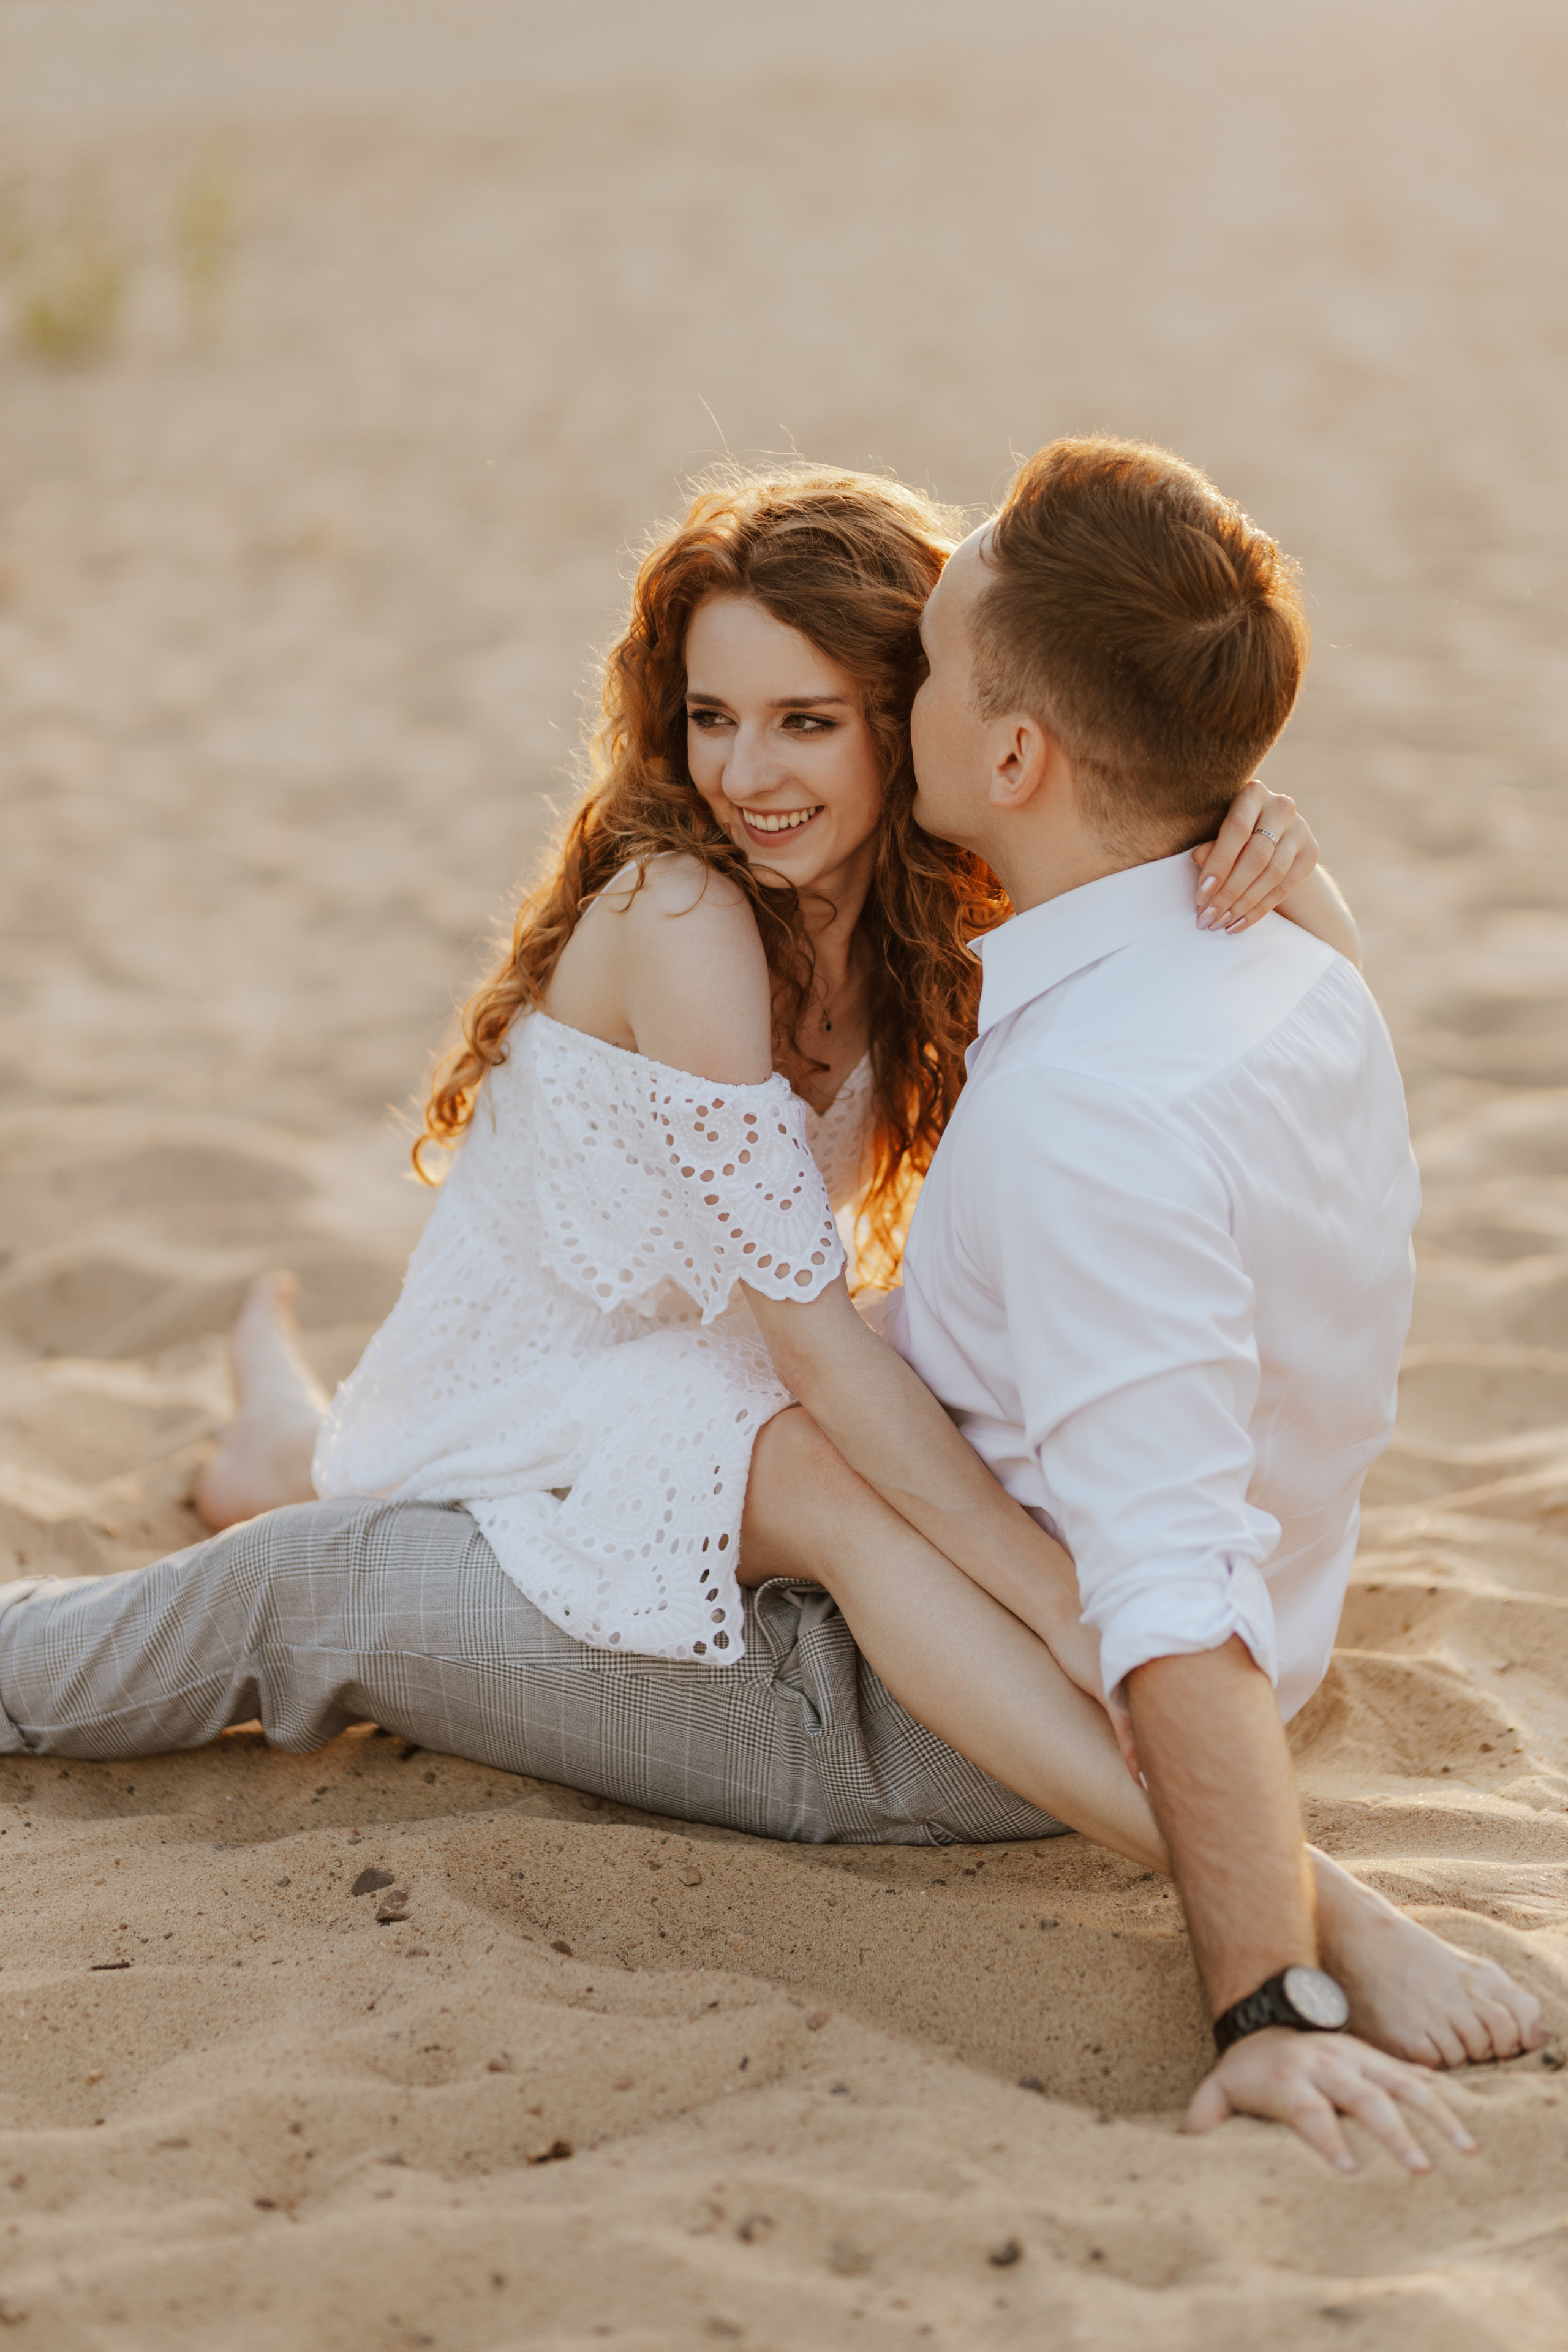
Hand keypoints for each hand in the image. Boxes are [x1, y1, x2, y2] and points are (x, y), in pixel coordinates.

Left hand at [1186, 2027, 1478, 2173]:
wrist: (1267, 2013)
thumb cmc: (1246, 2071)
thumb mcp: (1218, 2089)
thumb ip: (1205, 2120)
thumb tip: (1192, 2153)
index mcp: (1288, 2079)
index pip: (1308, 2109)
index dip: (1326, 2138)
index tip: (1348, 2171)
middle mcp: (1327, 2065)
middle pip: (1364, 2097)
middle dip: (1393, 2134)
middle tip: (1419, 2170)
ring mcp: (1358, 2057)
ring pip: (1402, 2082)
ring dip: (1435, 2117)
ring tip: (1464, 2151)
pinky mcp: (1378, 2056)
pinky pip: (1415, 2073)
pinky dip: (1443, 2096)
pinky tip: (1468, 2124)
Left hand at [1190, 780, 1317, 932]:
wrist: (1269, 832)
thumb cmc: (1232, 831)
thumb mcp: (1217, 831)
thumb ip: (1211, 844)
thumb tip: (1198, 856)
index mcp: (1254, 793)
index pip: (1236, 830)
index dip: (1218, 865)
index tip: (1201, 895)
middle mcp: (1282, 807)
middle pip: (1256, 856)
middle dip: (1229, 892)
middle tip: (1208, 916)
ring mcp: (1301, 829)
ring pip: (1273, 874)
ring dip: (1244, 904)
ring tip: (1221, 923)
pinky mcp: (1311, 852)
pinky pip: (1284, 887)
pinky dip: (1260, 909)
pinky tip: (1239, 924)